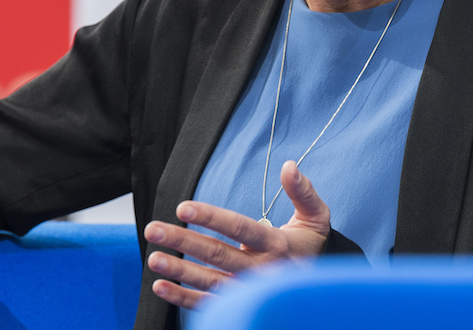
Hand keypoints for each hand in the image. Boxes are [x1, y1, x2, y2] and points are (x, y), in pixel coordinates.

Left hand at [145, 160, 329, 309]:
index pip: (239, 228)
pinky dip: (183, 298)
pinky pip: (208, 304)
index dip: (211, 217)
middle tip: (153, 229)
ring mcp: (248, 290)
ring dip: (179, 271)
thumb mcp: (316, 217)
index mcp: (276, 245)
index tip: (183, 207)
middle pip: (217, 255)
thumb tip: (288, 166)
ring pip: (209, 281)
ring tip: (153, 258)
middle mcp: (260, 270)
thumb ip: (303, 191)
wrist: (319, 288)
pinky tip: (161, 287)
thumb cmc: (312, 245)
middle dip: (183, 241)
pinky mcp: (239, 305)